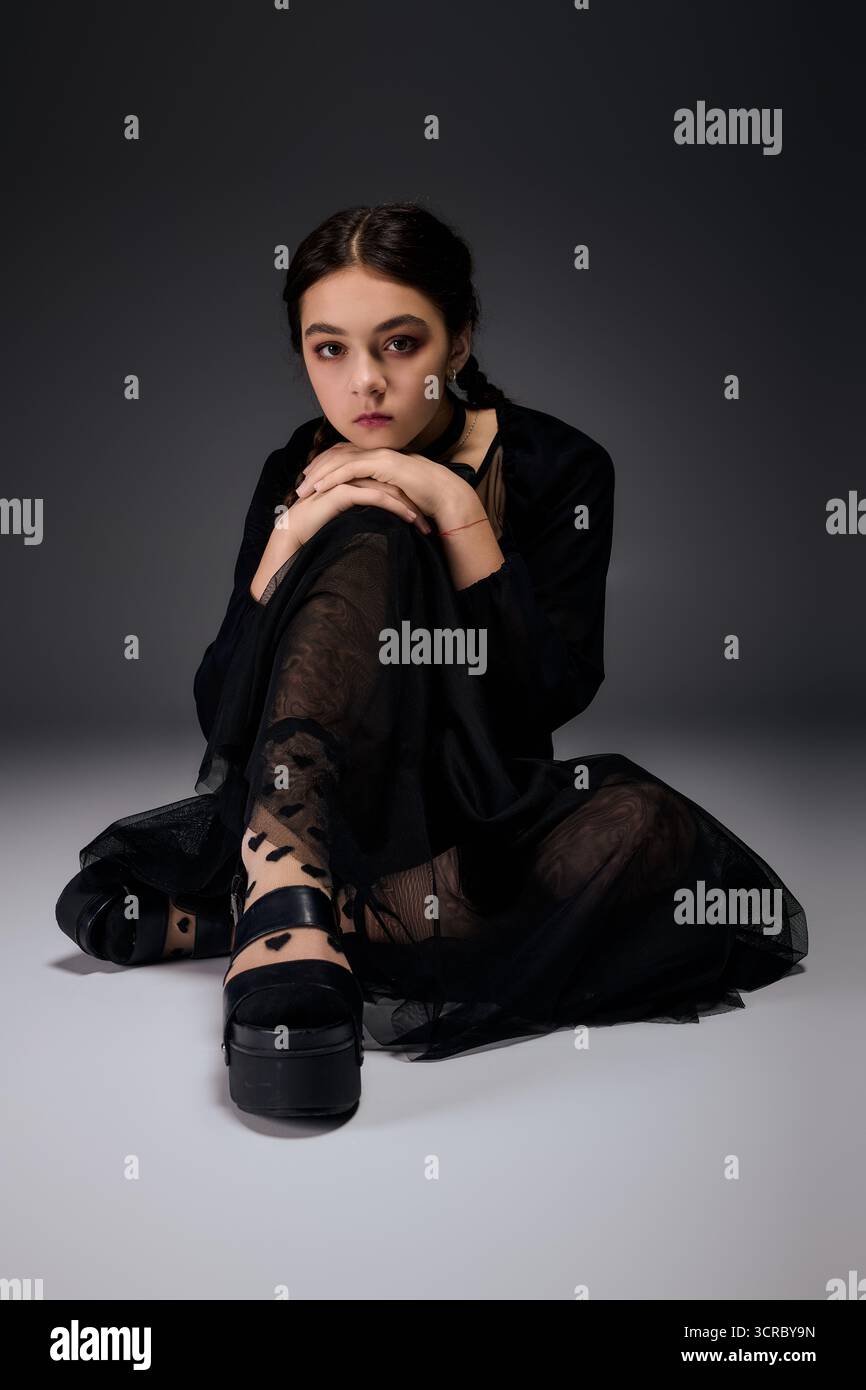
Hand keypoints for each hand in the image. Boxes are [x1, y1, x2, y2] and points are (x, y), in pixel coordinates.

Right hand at [249, 473, 430, 599]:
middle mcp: (350, 476)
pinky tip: (409, 518)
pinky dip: (395, 507)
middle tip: (429, 522)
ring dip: (409, 507)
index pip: (386, 486)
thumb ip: (363, 516)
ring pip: (387, 490)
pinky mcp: (342, 491)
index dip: (407, 501)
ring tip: (424, 523)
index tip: (423, 519)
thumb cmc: (317, 531)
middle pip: (391, 485)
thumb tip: (384, 527)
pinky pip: (376, 496)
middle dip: (413, 503)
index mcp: (352, 479)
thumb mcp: (346, 520)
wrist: (292, 534)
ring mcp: (346, 481)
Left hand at [295, 442, 475, 524]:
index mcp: (378, 455)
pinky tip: (320, 489)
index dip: (324, 466)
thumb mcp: (394, 492)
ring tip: (303, 490)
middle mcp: (376, 450)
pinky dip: (333, 477)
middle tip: (300, 485)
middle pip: (336, 454)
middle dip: (316, 470)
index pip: (343, 455)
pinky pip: (351, 469)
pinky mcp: (383, 463)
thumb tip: (365, 501)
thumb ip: (378, 490)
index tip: (309, 480)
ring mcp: (380, 454)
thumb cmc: (424, 497)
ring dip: (319, 475)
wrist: (445, 494)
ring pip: (339, 460)